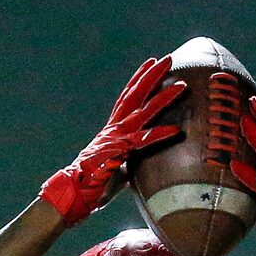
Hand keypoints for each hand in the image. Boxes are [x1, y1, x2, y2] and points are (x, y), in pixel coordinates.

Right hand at [38, 57, 185, 225]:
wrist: (72, 196)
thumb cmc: (93, 188)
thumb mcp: (117, 171)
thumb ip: (130, 162)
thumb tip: (141, 165)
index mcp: (111, 131)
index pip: (125, 99)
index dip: (138, 79)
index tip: (150, 63)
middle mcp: (113, 130)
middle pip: (134, 95)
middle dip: (151, 76)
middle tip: (168, 59)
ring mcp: (115, 139)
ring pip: (142, 112)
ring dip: (163, 97)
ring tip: (182, 85)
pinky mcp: (118, 153)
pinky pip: (143, 141)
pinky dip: (160, 135)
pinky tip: (176, 130)